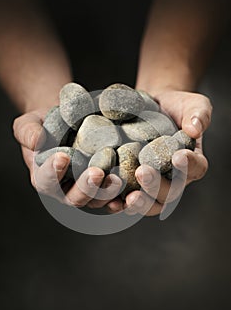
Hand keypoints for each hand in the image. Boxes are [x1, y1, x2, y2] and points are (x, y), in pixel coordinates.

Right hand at [13, 109, 122, 207]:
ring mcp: (87, 191)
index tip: (62, 156)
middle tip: (96, 172)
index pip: (46, 180)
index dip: (53, 171)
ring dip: (107, 193)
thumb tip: (37, 142)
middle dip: (86, 187)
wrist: (68, 123)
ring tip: (118, 180)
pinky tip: (132, 191)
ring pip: (97, 200)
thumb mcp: (29, 124)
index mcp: (44, 178)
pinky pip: (114, 197)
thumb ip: (27, 132)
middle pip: (74, 197)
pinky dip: (123, 196)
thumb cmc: (46, 124)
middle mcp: (65, 190)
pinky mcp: (105, 186)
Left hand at [105, 90, 211, 215]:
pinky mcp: (132, 186)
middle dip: (156, 186)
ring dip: (139, 203)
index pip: (196, 168)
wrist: (152, 107)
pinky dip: (119, 204)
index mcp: (191, 162)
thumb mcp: (192, 105)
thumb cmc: (175, 107)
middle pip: (170, 193)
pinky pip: (127, 201)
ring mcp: (152, 185)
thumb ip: (198, 114)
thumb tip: (194, 129)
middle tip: (143, 172)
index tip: (178, 156)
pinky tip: (110, 201)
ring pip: (150, 204)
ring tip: (128, 197)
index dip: (188, 165)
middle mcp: (173, 179)